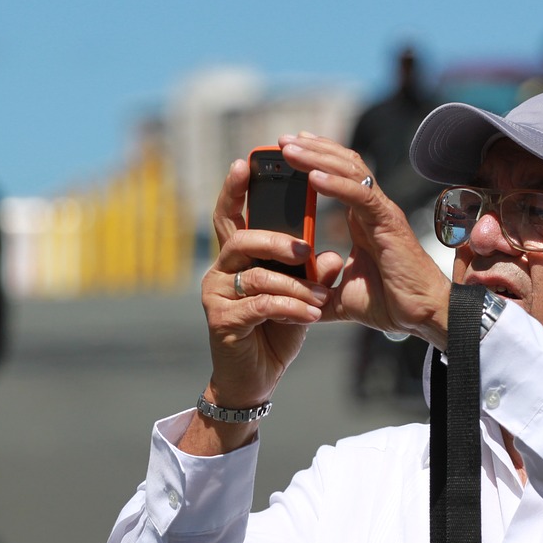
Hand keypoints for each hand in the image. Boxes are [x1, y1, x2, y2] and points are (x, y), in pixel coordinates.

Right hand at [199, 158, 335, 410]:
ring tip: (319, 300)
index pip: (230, 216)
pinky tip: (309, 316)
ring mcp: (215, 296)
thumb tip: (327, 254)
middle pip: (239, 238)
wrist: (254, 380)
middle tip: (304, 247)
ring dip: (294, 285)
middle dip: (274, 239)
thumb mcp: (300, 298)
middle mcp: (219, 272)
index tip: (245, 162)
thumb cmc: (274, 333)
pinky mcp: (221, 321)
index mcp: (236, 259)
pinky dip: (290, 308)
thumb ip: (311, 275)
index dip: (234, 188)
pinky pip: (260, 305)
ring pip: (255, 274)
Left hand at [279, 133, 450, 348]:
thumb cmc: (389, 305)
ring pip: (350, 172)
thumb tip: (293, 298)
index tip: (288, 152)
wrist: (421, 318)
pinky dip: (336, 185)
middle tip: (282, 141)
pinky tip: (312, 177)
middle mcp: (373, 210)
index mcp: (362, 220)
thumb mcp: (339, 297)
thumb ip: (318, 290)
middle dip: (312, 149)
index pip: (339, 177)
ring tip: (289, 149)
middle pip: (342, 165)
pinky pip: (361, 196)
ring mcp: (382, 213)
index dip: (316, 159)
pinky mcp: (389, 223)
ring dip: (318, 158)